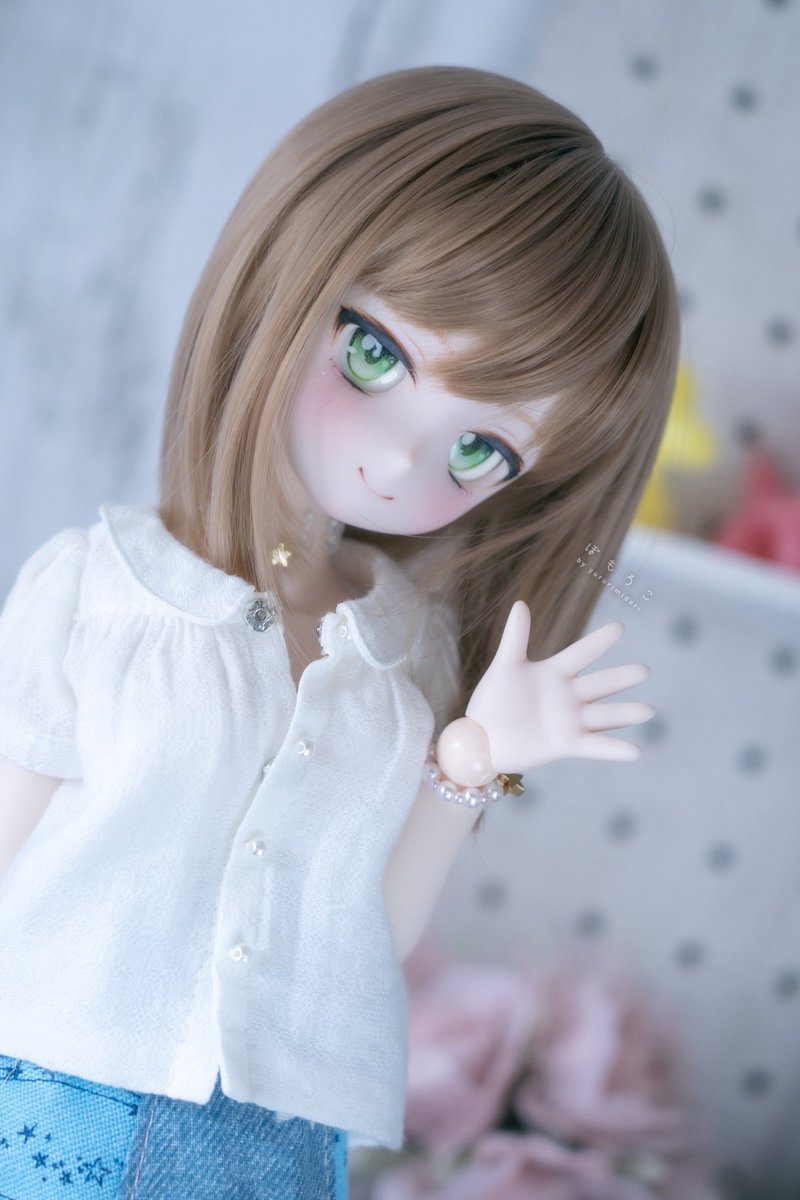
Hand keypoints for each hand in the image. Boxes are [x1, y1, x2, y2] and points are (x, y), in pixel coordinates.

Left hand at [465, 601, 653, 773]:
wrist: (482, 738)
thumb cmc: (492, 700)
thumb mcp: (505, 666)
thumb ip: (516, 637)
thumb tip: (520, 603)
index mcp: (554, 673)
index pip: (581, 654)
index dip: (598, 642)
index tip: (619, 628)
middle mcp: (568, 696)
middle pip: (600, 684)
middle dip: (622, 678)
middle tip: (645, 670)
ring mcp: (569, 721)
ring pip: (604, 715)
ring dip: (626, 713)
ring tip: (649, 710)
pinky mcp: (566, 745)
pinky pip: (595, 746)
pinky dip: (614, 749)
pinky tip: (635, 750)